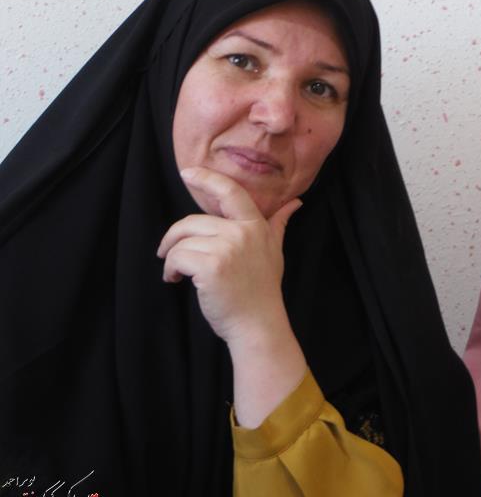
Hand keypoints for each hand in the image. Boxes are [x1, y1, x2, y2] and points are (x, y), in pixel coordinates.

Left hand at [157, 166, 300, 346]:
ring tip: (177, 272)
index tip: (188, 172)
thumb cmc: (262, 290)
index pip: (231, 192)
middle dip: (175, 238)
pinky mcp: (211, 266)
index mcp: (255, 226)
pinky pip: (178, 257)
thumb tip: (295, 202)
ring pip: (182, 240)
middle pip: (193, 221)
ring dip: (173, 257)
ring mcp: (227, 248)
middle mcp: (243, 232)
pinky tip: (176, 280)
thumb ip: (279, 224)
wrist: (258, 324)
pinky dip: (171, 269)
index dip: (207, 178)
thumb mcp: (274, 251)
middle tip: (169, 253)